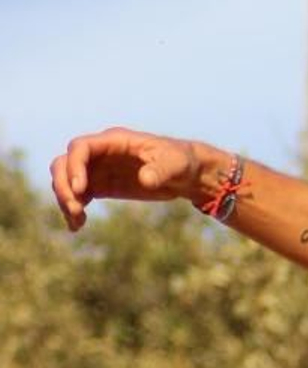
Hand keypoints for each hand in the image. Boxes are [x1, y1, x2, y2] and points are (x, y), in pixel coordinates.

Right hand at [50, 128, 207, 231]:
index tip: (80, 189)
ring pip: (66, 180)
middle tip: (75, 210)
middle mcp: (100, 153)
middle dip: (64, 186)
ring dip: (65, 199)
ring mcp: (98, 169)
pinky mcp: (101, 186)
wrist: (185, 174)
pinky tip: (77, 227)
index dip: (75, 166)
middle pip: (65, 163)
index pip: (81, 147)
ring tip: (76, 222)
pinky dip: (73, 210)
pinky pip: (78, 196)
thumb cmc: (180, 162)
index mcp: (115, 141)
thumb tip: (146, 179)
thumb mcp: (175, 164)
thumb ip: (160, 170)